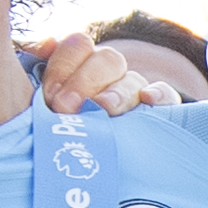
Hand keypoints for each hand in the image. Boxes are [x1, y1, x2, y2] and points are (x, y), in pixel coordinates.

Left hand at [22, 27, 185, 118]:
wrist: (89, 162)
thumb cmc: (58, 127)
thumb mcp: (44, 99)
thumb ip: (41, 69)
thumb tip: (42, 46)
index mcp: (82, 63)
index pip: (78, 45)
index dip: (63, 64)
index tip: (47, 93)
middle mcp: (110, 73)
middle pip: (107, 59)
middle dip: (84, 81)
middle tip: (63, 107)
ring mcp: (134, 91)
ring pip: (131, 79)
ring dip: (115, 93)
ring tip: (101, 108)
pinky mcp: (158, 111)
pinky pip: (166, 95)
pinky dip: (159, 94)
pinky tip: (148, 99)